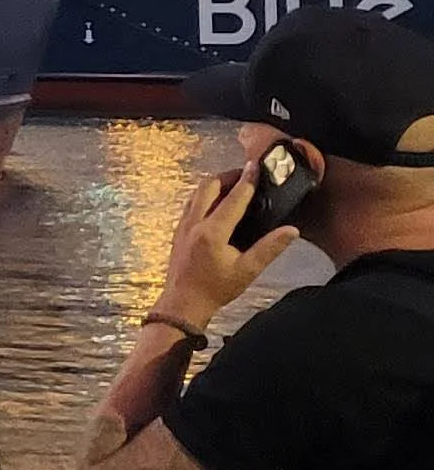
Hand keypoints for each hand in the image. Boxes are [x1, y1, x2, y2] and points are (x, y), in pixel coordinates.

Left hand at [160, 166, 289, 326]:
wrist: (184, 302)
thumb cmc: (215, 289)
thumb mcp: (248, 270)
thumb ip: (270, 248)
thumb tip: (291, 231)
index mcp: (212, 232)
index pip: (233, 198)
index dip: (247, 181)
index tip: (257, 167)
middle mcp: (194, 224)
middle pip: (208, 186)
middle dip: (228, 177)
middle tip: (246, 175)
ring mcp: (183, 226)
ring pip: (196, 193)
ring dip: (214, 185)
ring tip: (234, 186)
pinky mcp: (178, 230)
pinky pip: (190, 204)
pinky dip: (204, 196)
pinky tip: (216, 203)